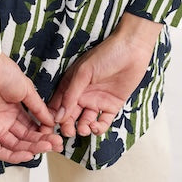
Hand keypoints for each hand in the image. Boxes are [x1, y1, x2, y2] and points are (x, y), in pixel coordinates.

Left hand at [0, 54, 62, 162]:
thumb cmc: (5, 73)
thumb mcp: (27, 92)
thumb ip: (38, 109)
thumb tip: (51, 122)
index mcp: (13, 110)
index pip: (30, 128)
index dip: (43, 134)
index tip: (56, 136)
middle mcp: (4, 120)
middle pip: (24, 138)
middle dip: (41, 142)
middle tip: (55, 144)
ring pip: (13, 146)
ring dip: (30, 149)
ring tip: (46, 147)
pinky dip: (12, 156)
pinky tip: (28, 154)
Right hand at [47, 13, 163, 137]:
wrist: (132, 50)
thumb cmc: (106, 55)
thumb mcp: (84, 73)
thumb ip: (70, 95)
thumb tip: (57, 116)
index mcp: (71, 85)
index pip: (58, 105)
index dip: (53, 117)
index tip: (49, 129)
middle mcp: (82, 95)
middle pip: (70, 117)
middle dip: (67, 127)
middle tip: (68, 132)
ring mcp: (97, 101)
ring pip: (85, 122)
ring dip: (82, 129)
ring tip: (83, 129)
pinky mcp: (112, 106)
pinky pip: (103, 122)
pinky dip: (98, 128)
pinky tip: (96, 126)